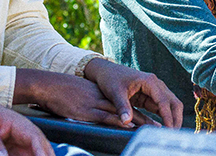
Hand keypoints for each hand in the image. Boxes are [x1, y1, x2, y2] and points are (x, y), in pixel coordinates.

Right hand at [15, 68, 149, 127]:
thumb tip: (110, 121)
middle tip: (166, 128)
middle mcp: (108, 99)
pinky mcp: (90, 109)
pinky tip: (130, 125)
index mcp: (109, 97)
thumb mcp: (86, 101)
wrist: (50, 85)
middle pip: (134, 109)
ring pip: (125, 113)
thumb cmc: (66, 95)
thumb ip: (99, 110)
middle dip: (150, 120)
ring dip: (141, 122)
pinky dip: (119, 120)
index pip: (132, 107)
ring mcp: (100, 103)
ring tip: (156, 129)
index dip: (146, 116)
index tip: (160, 124)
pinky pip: (108, 115)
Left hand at [84, 58, 183, 127]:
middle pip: (173, 102)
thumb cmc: (111, 79)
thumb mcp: (115, 93)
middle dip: (175, 118)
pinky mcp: (149, 96)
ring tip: (170, 133)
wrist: (106, 71)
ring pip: (169, 105)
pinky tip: (163, 128)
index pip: (164, 101)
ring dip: (171, 118)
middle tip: (173, 134)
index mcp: (149, 81)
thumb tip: (126, 122)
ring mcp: (154, 90)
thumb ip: (122, 107)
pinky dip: (164, 117)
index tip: (169, 130)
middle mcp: (156, 85)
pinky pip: (161, 107)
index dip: (168, 116)